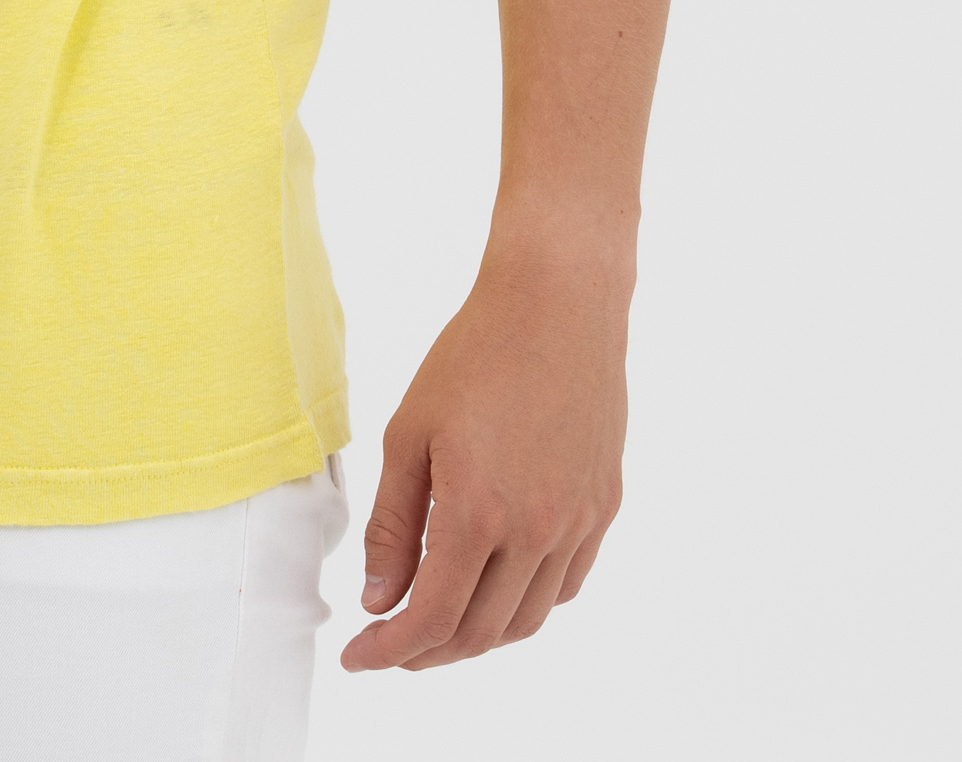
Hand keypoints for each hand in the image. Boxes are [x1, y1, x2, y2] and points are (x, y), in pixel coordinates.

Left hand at [340, 238, 629, 671]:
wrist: (558, 304)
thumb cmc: (476, 355)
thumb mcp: (409, 433)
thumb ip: (393, 525)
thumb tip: (379, 598)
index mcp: (479, 513)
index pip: (431, 619)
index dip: (389, 650)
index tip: (358, 657)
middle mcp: (536, 532)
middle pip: (479, 632)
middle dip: (427, 651)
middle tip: (390, 643)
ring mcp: (578, 524)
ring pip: (526, 620)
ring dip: (478, 636)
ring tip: (437, 622)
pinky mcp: (603, 508)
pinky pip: (564, 586)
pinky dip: (525, 604)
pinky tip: (496, 586)